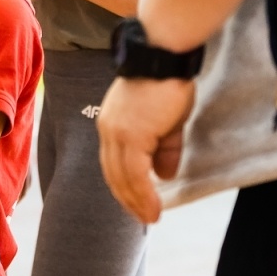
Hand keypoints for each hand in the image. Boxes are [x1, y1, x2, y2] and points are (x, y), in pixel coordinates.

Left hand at [98, 75, 196, 224]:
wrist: (165, 57)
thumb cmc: (168, 82)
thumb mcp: (167, 121)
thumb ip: (164, 148)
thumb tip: (164, 176)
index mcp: (111, 125)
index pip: (112, 164)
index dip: (124, 186)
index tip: (136, 202)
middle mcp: (108, 131)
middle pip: (113, 174)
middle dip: (127, 199)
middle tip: (143, 217)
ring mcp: (117, 134)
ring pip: (122, 178)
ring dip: (136, 202)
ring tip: (150, 218)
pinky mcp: (131, 136)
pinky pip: (135, 174)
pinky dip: (143, 195)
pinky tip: (154, 208)